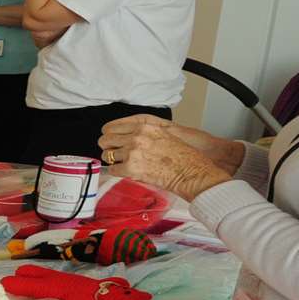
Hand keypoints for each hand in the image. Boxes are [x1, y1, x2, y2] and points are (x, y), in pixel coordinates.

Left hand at [99, 115, 244, 174]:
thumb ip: (145, 133)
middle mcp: (136, 137)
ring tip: (121, 164)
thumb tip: (130, 137)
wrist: (192, 172)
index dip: (109, 134)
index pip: (112, 127)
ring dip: (113, 160)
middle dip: (108, 147)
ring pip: (108, 155)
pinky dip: (117, 173)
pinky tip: (125, 173)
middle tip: (113, 153)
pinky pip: (113, 170)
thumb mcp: (163, 134)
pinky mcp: (132, 168)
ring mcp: (133, 152)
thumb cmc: (183, 156)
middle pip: (105, 139)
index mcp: (144, 126)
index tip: (109, 139)